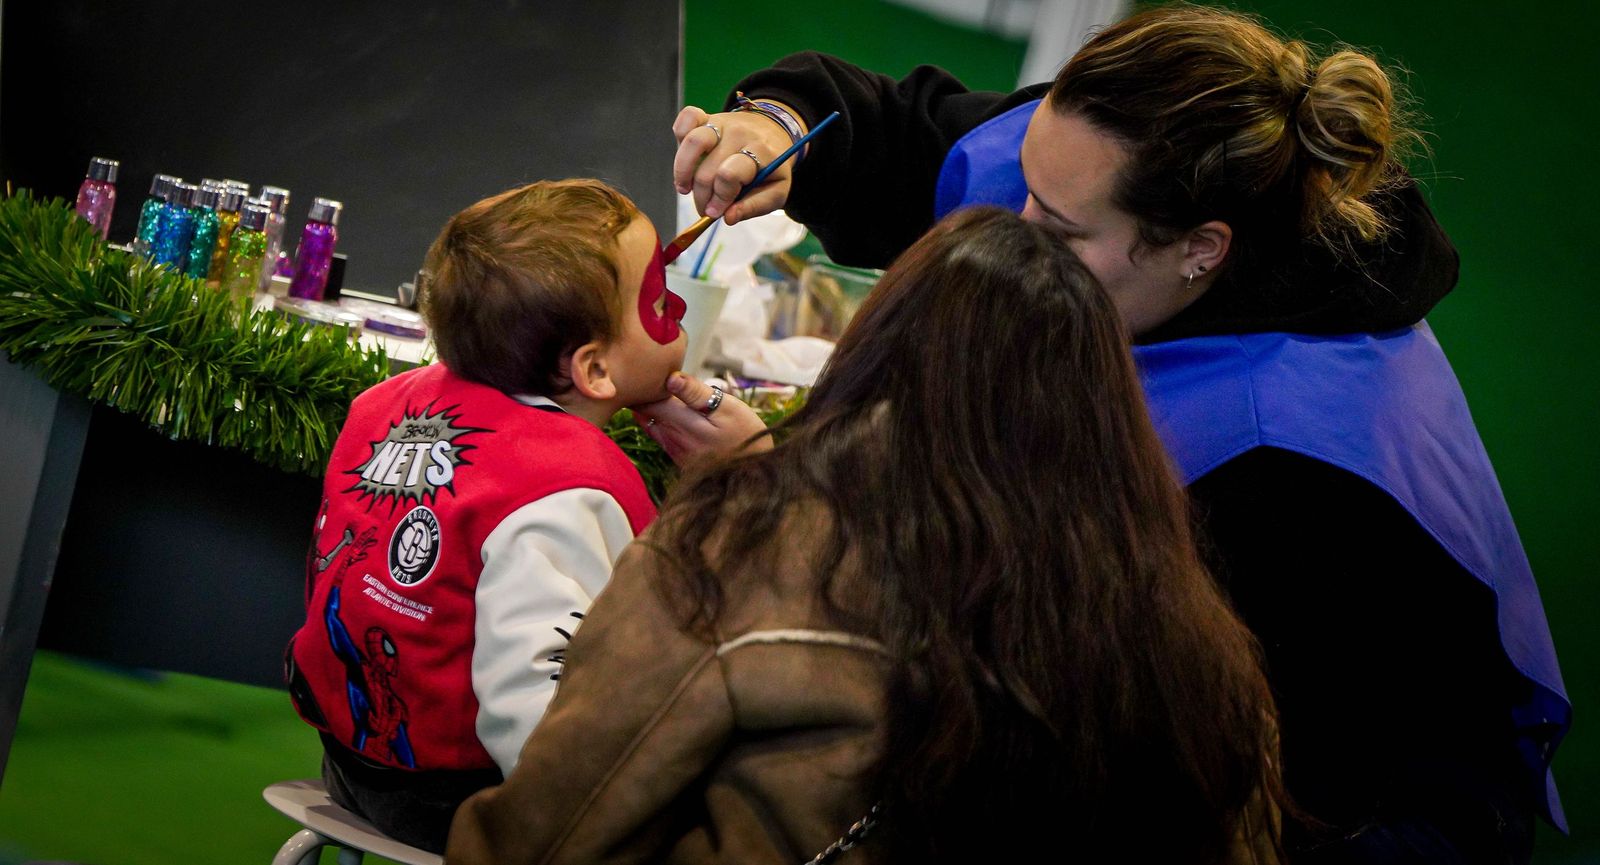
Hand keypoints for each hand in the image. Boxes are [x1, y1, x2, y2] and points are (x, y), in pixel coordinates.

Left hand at [631, 371, 772, 466]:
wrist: (754, 473)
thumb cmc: (745, 434)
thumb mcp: (727, 408)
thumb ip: (696, 392)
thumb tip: (670, 377)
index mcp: (681, 423)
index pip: (645, 402)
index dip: (639, 386)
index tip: (642, 372)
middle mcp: (671, 439)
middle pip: (643, 414)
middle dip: (641, 396)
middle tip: (644, 377)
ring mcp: (673, 451)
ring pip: (649, 425)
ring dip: (648, 410)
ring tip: (653, 391)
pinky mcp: (679, 459)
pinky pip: (660, 437)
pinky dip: (658, 422)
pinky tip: (667, 413)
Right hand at [672, 105, 796, 224]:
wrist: (773, 133)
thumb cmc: (770, 167)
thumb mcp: (776, 191)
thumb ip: (754, 206)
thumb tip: (728, 217)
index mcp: (761, 152)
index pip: (729, 175)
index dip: (718, 198)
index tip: (715, 213)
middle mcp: (740, 134)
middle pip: (708, 169)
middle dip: (702, 197)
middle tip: (704, 208)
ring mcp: (722, 122)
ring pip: (694, 141)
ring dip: (682, 171)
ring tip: (684, 189)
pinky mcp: (708, 116)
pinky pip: (687, 117)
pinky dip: (679, 134)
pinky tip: (683, 157)